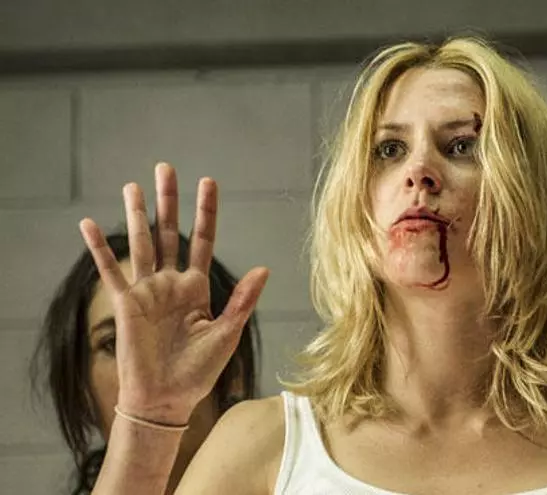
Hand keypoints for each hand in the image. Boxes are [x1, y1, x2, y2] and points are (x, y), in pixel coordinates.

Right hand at [79, 163, 268, 424]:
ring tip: (132, 185)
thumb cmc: (199, 371)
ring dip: (137, 215)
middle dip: (168, 201)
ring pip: (142, 244)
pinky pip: (112, 271)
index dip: (206, 212)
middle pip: (170, 232)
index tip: (207, 181)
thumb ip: (242, 300)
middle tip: (165, 167)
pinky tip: (89, 225)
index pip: (203, 240)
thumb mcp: (227, 333)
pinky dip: (100, 248)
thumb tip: (265, 268)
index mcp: (198, 287)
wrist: (168, 400)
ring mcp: (148, 292)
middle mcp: (172, 283)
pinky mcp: (127, 305)